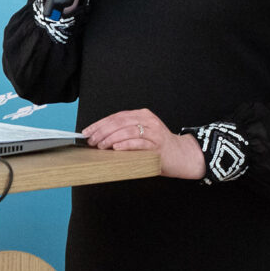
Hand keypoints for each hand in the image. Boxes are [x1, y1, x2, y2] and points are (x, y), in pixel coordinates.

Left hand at [82, 108, 206, 179]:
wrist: (182, 155)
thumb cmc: (159, 146)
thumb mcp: (143, 133)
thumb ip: (126, 132)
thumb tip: (100, 137)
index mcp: (142, 115)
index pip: (116, 117)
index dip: (100, 124)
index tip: (87, 132)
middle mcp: (148, 121)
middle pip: (120, 122)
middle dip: (102, 131)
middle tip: (92, 140)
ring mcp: (153, 132)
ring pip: (128, 131)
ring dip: (111, 138)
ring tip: (100, 145)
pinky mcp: (157, 146)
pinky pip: (139, 143)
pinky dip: (125, 145)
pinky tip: (116, 148)